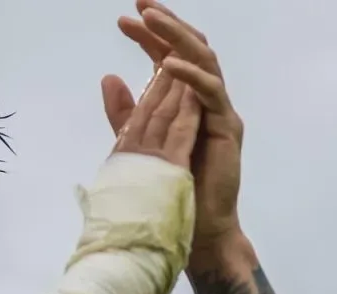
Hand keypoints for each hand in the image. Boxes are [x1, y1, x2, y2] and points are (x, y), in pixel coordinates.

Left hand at [105, 0, 244, 248]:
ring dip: (176, 38)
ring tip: (151, 20)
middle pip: (190, 49)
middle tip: (142, 3)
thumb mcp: (139, 143)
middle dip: (166, 23)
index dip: (150, 36)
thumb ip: (126, 113)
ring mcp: (218, 111)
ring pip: (204, 60)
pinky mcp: (227, 127)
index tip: (124, 18)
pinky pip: (210, 93)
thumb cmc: (173, 190)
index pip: (169, 56)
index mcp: (185, 101)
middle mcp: (205, 99)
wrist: (196, 228)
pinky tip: (167, 64)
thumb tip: (109, 76)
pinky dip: (189, 76)